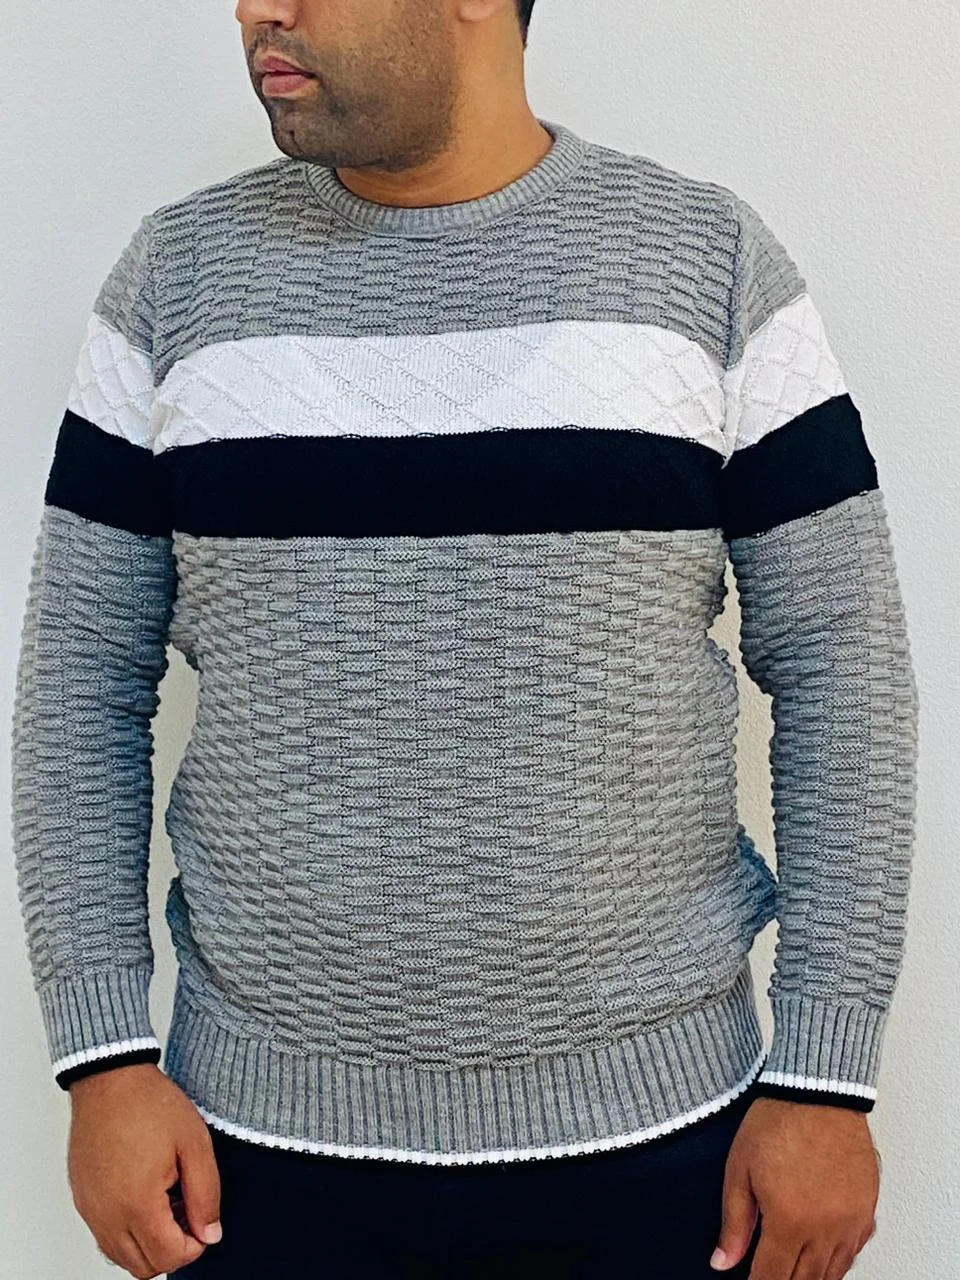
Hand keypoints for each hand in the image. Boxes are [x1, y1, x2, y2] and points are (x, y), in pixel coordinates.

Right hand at [67, 1062, 222, 1277]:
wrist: (109, 1078)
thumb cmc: (149, 1103)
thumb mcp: (194, 1143)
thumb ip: (206, 1194)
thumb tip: (210, 1234)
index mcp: (136, 1203)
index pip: (168, 1257)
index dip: (196, 1246)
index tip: (204, 1220)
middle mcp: (107, 1215)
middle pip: (143, 1267)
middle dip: (173, 1249)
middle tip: (188, 1212)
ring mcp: (90, 1209)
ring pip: (122, 1257)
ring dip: (150, 1243)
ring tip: (169, 1201)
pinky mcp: (83, 1200)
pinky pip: (105, 1236)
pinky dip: (128, 1231)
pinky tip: (147, 1196)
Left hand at [710, 1097, 879, 1278]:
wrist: (818, 1089)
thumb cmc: (778, 1120)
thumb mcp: (740, 1169)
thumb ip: (734, 1222)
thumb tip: (722, 1262)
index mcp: (789, 1220)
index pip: (772, 1278)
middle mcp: (825, 1228)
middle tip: (769, 1276)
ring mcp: (851, 1220)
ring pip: (833, 1272)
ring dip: (812, 1277)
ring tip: (793, 1271)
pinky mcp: (867, 1208)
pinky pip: (855, 1250)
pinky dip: (838, 1259)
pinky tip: (823, 1253)